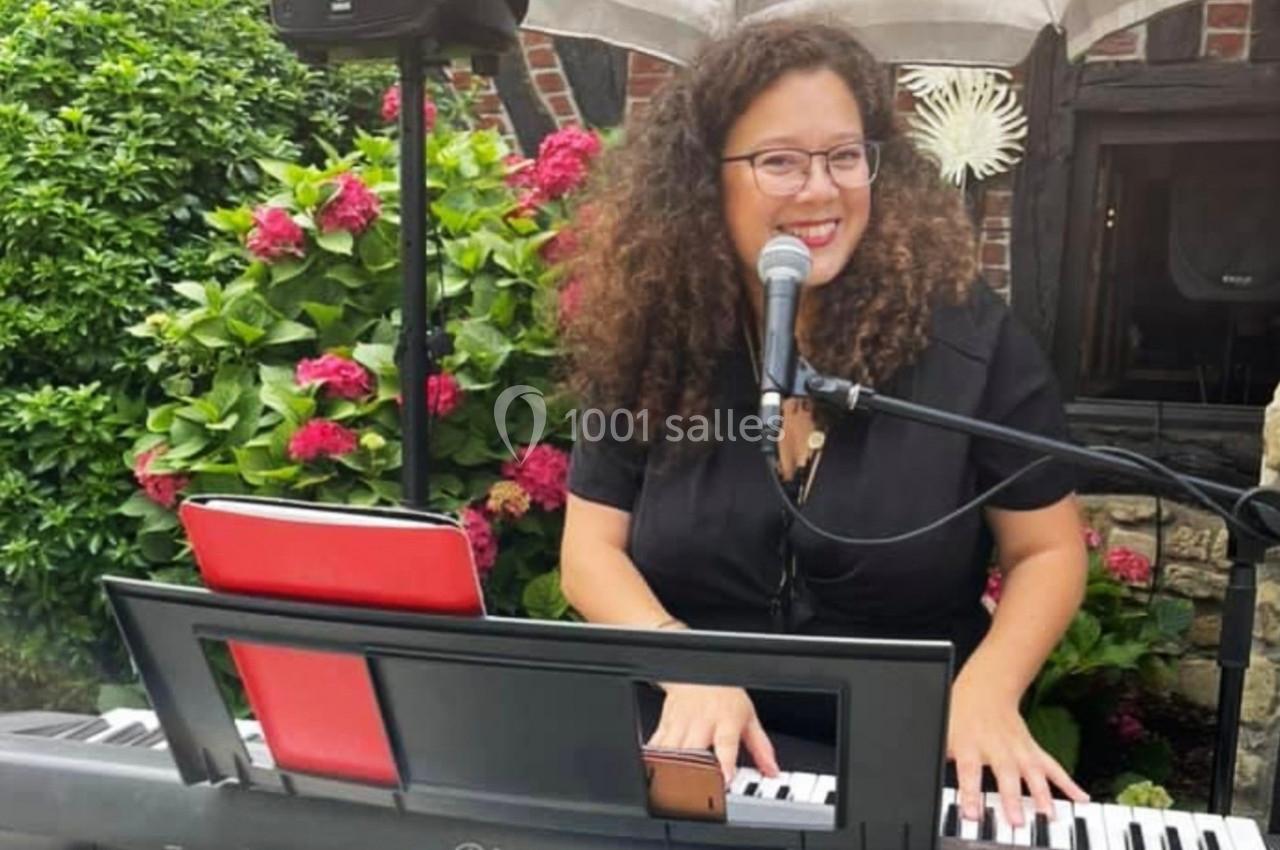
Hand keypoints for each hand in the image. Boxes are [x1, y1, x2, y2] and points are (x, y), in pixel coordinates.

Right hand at [648, 683, 779, 783]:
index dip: (726, 763)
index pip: (726, 743)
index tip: (726, 779)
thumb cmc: (725, 696)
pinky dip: (655, 759)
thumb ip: (761, 747)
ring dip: (673, 769)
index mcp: (726, 720)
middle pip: (694, 750)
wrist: (698, 673)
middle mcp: (702, 722)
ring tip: (675, 786)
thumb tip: (772, 770)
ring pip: (672, 748)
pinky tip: (655, 771)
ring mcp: (682, 722)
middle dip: (695, 773)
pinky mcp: (666, 722)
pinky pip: (657, 743)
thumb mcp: (749, 717)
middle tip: (698, 792)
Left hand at [947, 673, 1088, 828]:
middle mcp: (996, 746)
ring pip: (1032, 771)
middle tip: (1017, 821)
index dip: (970, 793)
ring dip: (1042, 793)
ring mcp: (1018, 748)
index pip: (968, 771)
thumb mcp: (942, 732)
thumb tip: (923, 777)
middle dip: (1011, 798)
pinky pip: (1052, 766)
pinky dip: (1068, 783)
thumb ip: (939, 755)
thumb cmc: (961, 713)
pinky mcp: (1032, 748)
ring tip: (1049, 815)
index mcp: (969, 744)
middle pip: (1005, 773)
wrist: (985, 687)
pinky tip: (1080, 798)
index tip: (973, 815)